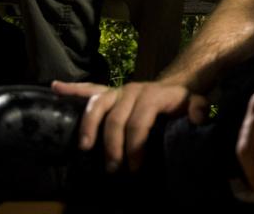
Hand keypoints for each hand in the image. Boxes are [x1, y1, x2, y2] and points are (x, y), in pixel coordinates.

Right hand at [52, 80, 208, 172]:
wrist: (174, 86)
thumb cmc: (181, 102)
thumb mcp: (195, 103)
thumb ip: (198, 109)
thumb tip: (197, 117)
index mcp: (153, 95)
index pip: (139, 121)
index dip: (135, 145)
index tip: (134, 167)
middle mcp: (133, 90)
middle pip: (116, 119)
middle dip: (112, 146)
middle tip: (112, 168)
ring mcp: (119, 91)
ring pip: (98, 105)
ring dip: (89, 126)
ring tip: (84, 147)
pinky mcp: (109, 92)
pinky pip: (88, 89)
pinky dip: (71, 89)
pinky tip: (54, 88)